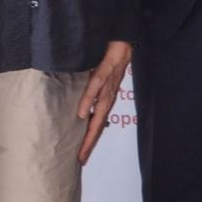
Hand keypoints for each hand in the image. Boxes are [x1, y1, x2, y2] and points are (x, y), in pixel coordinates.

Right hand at [77, 41, 132, 164]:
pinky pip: (95, 87)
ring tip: (81, 147)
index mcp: (106, 98)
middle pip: (99, 124)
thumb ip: (90, 92)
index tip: (82, 158)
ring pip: (99, 111)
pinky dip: (89, 101)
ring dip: (91, 130)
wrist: (122, 41)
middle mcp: (108, 96)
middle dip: (90, 143)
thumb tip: (79, 106)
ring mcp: (107, 85)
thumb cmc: (109, 60)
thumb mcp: (98, 79)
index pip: (98, 124)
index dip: (90, 141)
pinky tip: (81, 113)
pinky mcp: (104, 71)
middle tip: (81, 160)